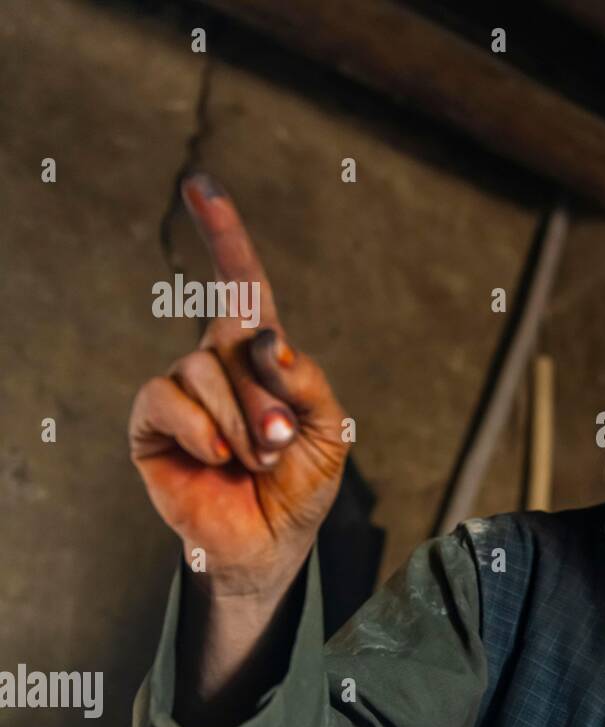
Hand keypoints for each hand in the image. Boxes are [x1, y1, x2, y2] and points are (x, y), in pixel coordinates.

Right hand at [129, 173, 347, 599]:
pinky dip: (201, 427)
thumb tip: (267, 339)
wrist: (271, 541)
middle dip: (267, 395)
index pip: (240, 284)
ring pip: (203, 368)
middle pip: (233, 337)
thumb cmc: (302, 483)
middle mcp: (217, 363)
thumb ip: (306, 379)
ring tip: (256, 457)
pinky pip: (167, 397)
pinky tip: (219, 457)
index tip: (201, 185)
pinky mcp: (153, 423)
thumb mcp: (328, 429)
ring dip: (241, 418)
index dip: (224, 235)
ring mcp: (183, 391)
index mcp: (260, 355)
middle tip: (282, 441)